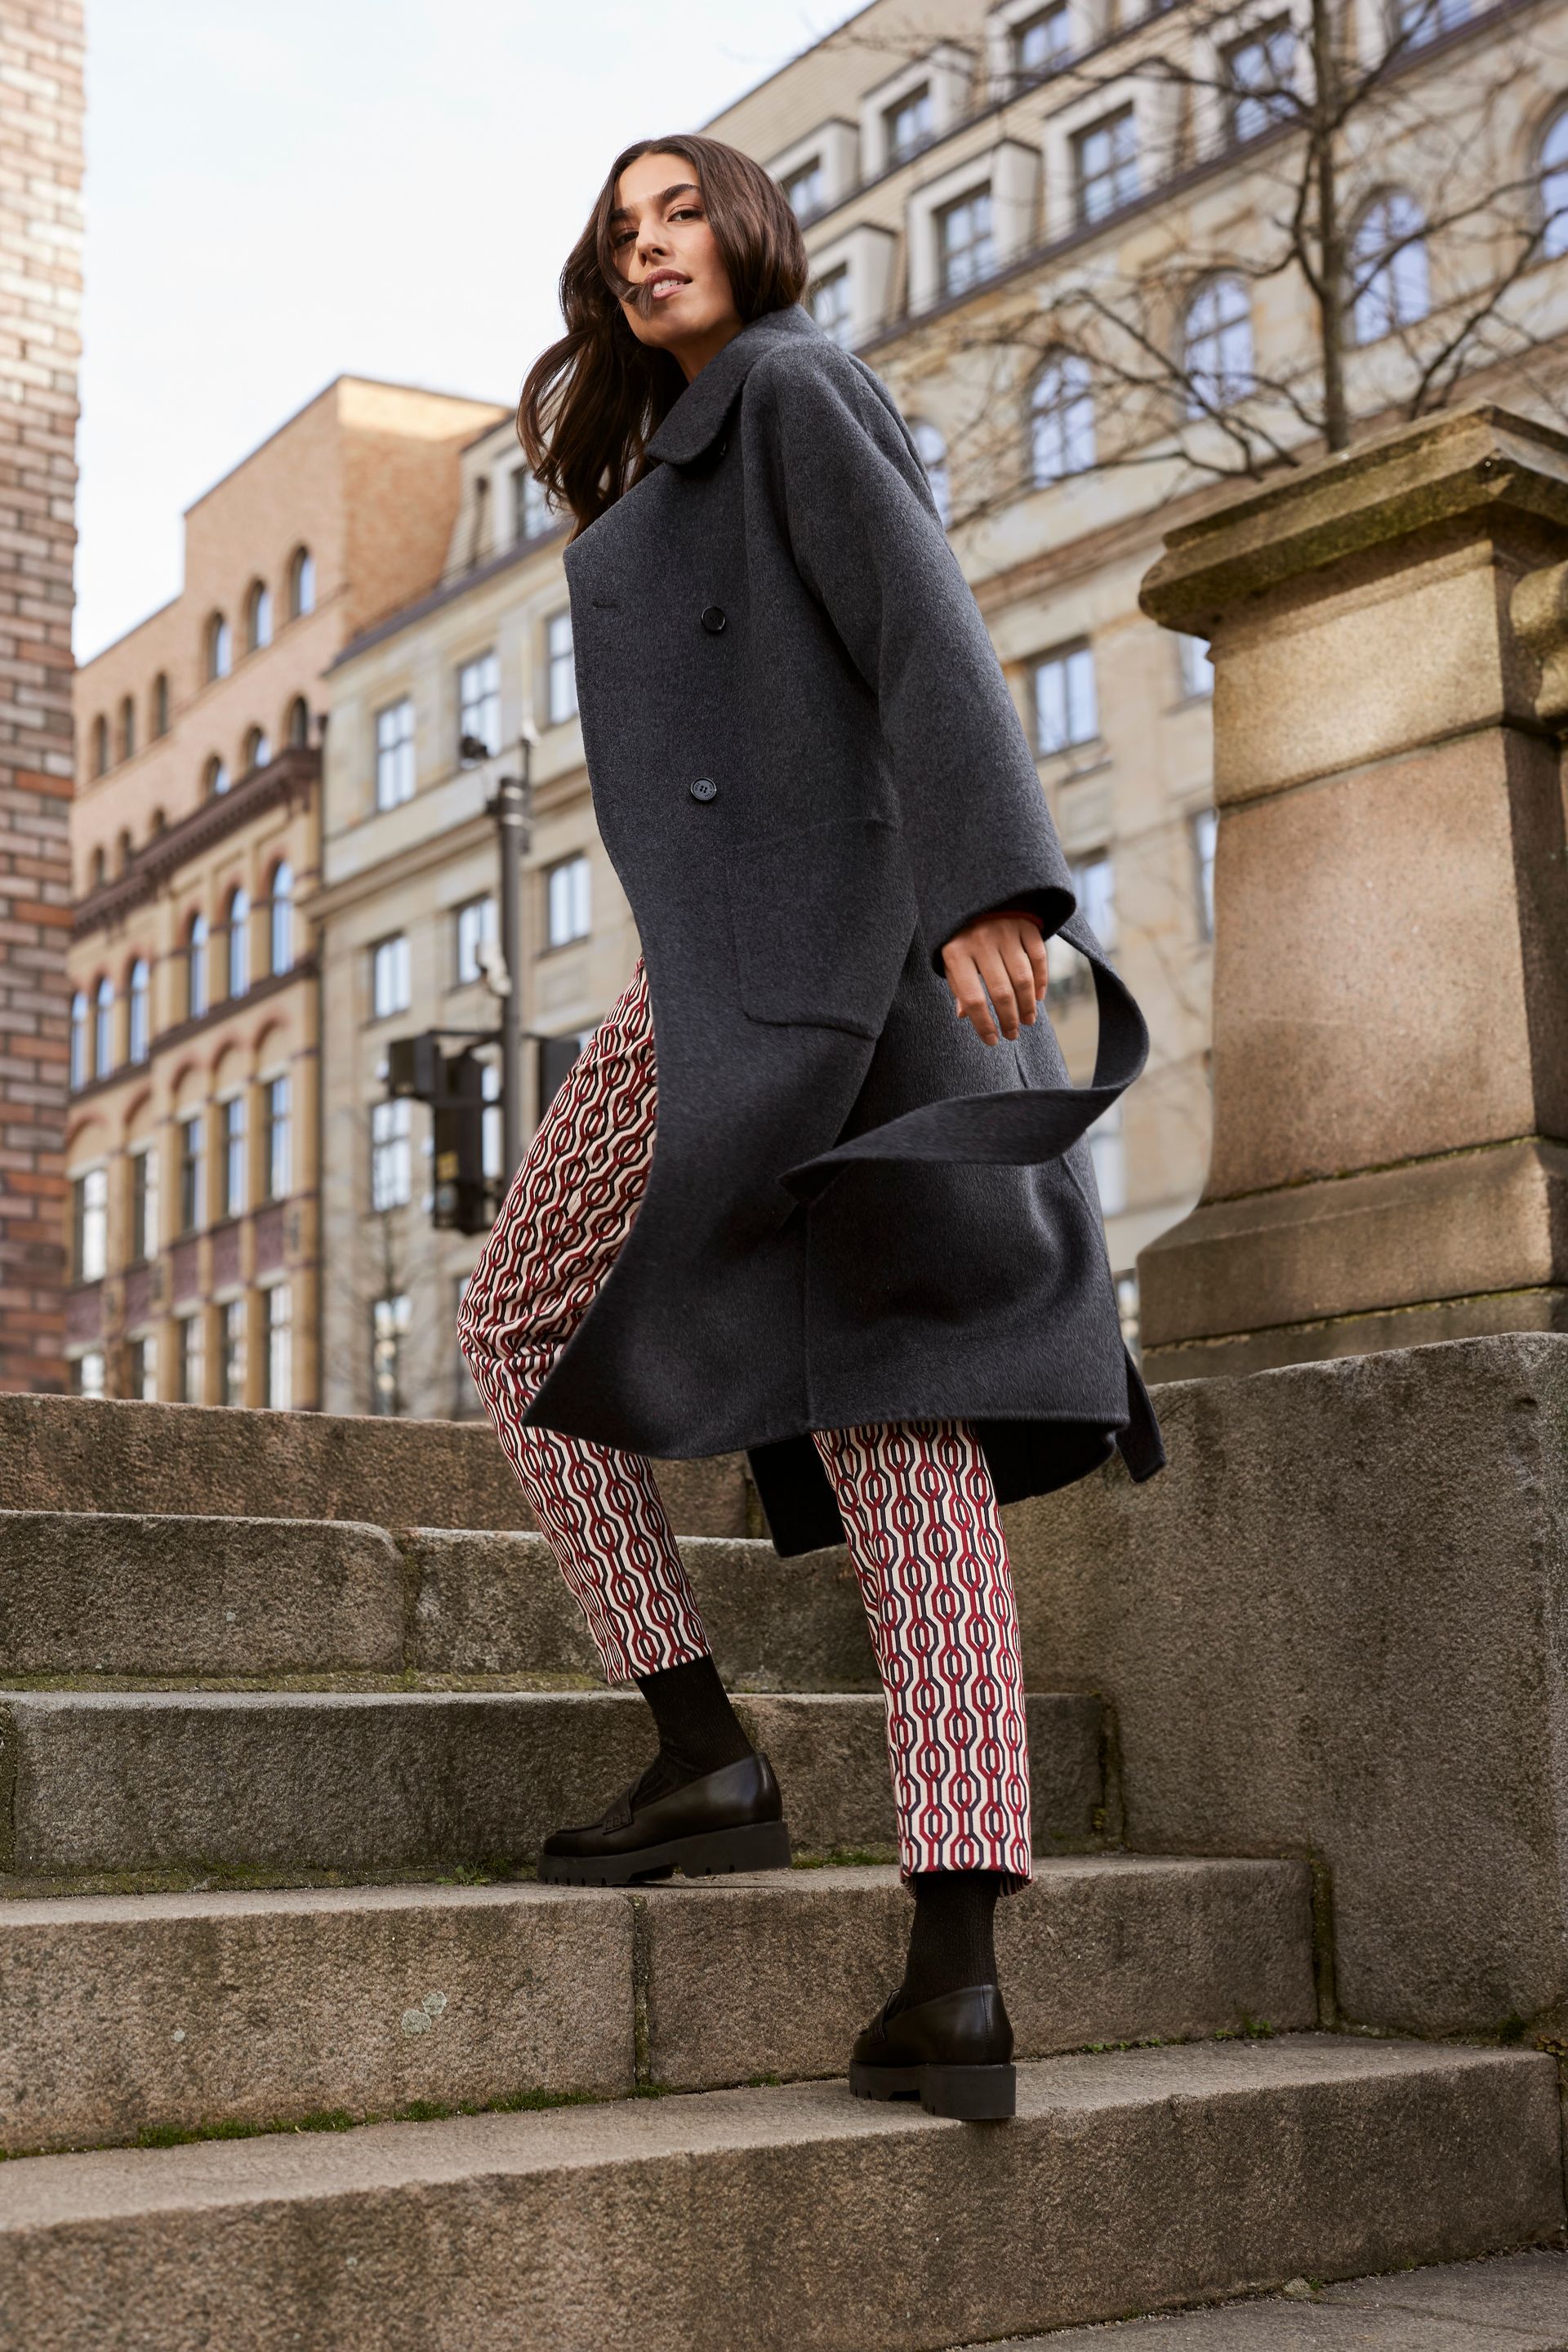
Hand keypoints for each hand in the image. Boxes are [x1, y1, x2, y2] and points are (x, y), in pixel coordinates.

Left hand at [941, 913, 1048, 1045]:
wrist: (977, 895)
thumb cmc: (960, 936)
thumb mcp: (951, 959)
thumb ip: (959, 985)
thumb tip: (965, 1016)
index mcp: (955, 953)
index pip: (972, 999)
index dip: (984, 1024)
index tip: (992, 1041)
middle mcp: (981, 941)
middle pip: (1001, 992)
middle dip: (1009, 1019)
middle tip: (1012, 1034)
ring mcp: (1005, 931)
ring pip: (1023, 979)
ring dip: (1027, 1005)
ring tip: (1027, 1021)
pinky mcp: (1025, 925)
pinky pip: (1038, 959)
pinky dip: (1041, 982)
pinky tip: (1038, 998)